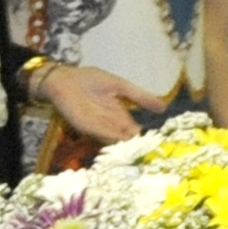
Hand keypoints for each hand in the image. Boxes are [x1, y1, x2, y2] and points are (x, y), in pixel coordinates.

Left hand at [40, 64, 165, 145]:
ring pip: (115, 139)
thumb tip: (164, 107)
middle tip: (148, 149)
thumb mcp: (120, 86)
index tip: (156, 142)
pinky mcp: (86, 126)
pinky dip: (112, 137)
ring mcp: (97, 127)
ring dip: (125, 144)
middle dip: (135, 144)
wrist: (64, 78)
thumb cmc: (90, 80)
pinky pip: (102, 133)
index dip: (144, 136)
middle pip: (125, 138)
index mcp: (119, 114)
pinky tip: (123, 139)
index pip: (134, 130)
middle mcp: (109, 124)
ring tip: (139, 148)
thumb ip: (140, 97)